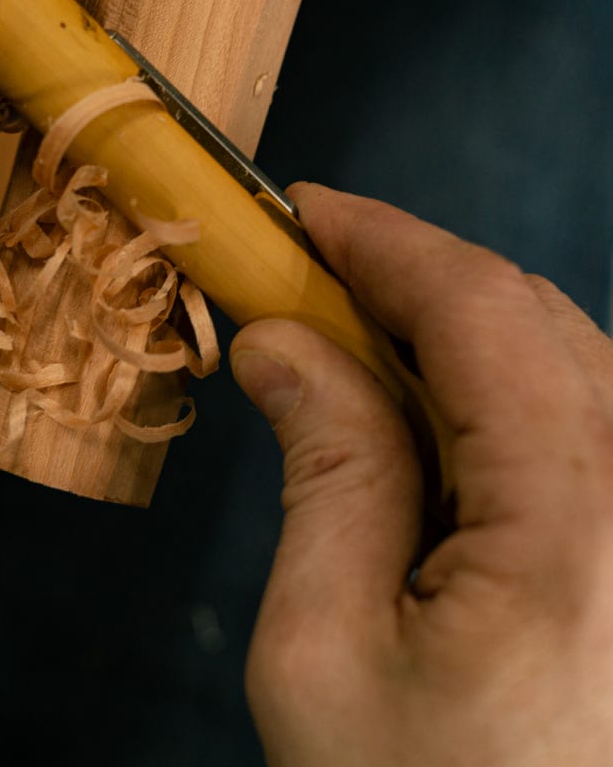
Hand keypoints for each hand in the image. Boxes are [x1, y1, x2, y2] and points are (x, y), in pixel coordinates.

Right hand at [232, 183, 612, 765]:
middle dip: (408, 279)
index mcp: (579, 528)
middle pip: (532, 321)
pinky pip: (589, 421)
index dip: (382, 240)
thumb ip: (325, 471)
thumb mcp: (325, 648)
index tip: (299, 213)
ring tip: (352, 344)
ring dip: (452, 332)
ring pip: (568, 361)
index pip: (480, 312)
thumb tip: (280, 343)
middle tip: (304, 282)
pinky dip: (498, 389)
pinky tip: (430, 417)